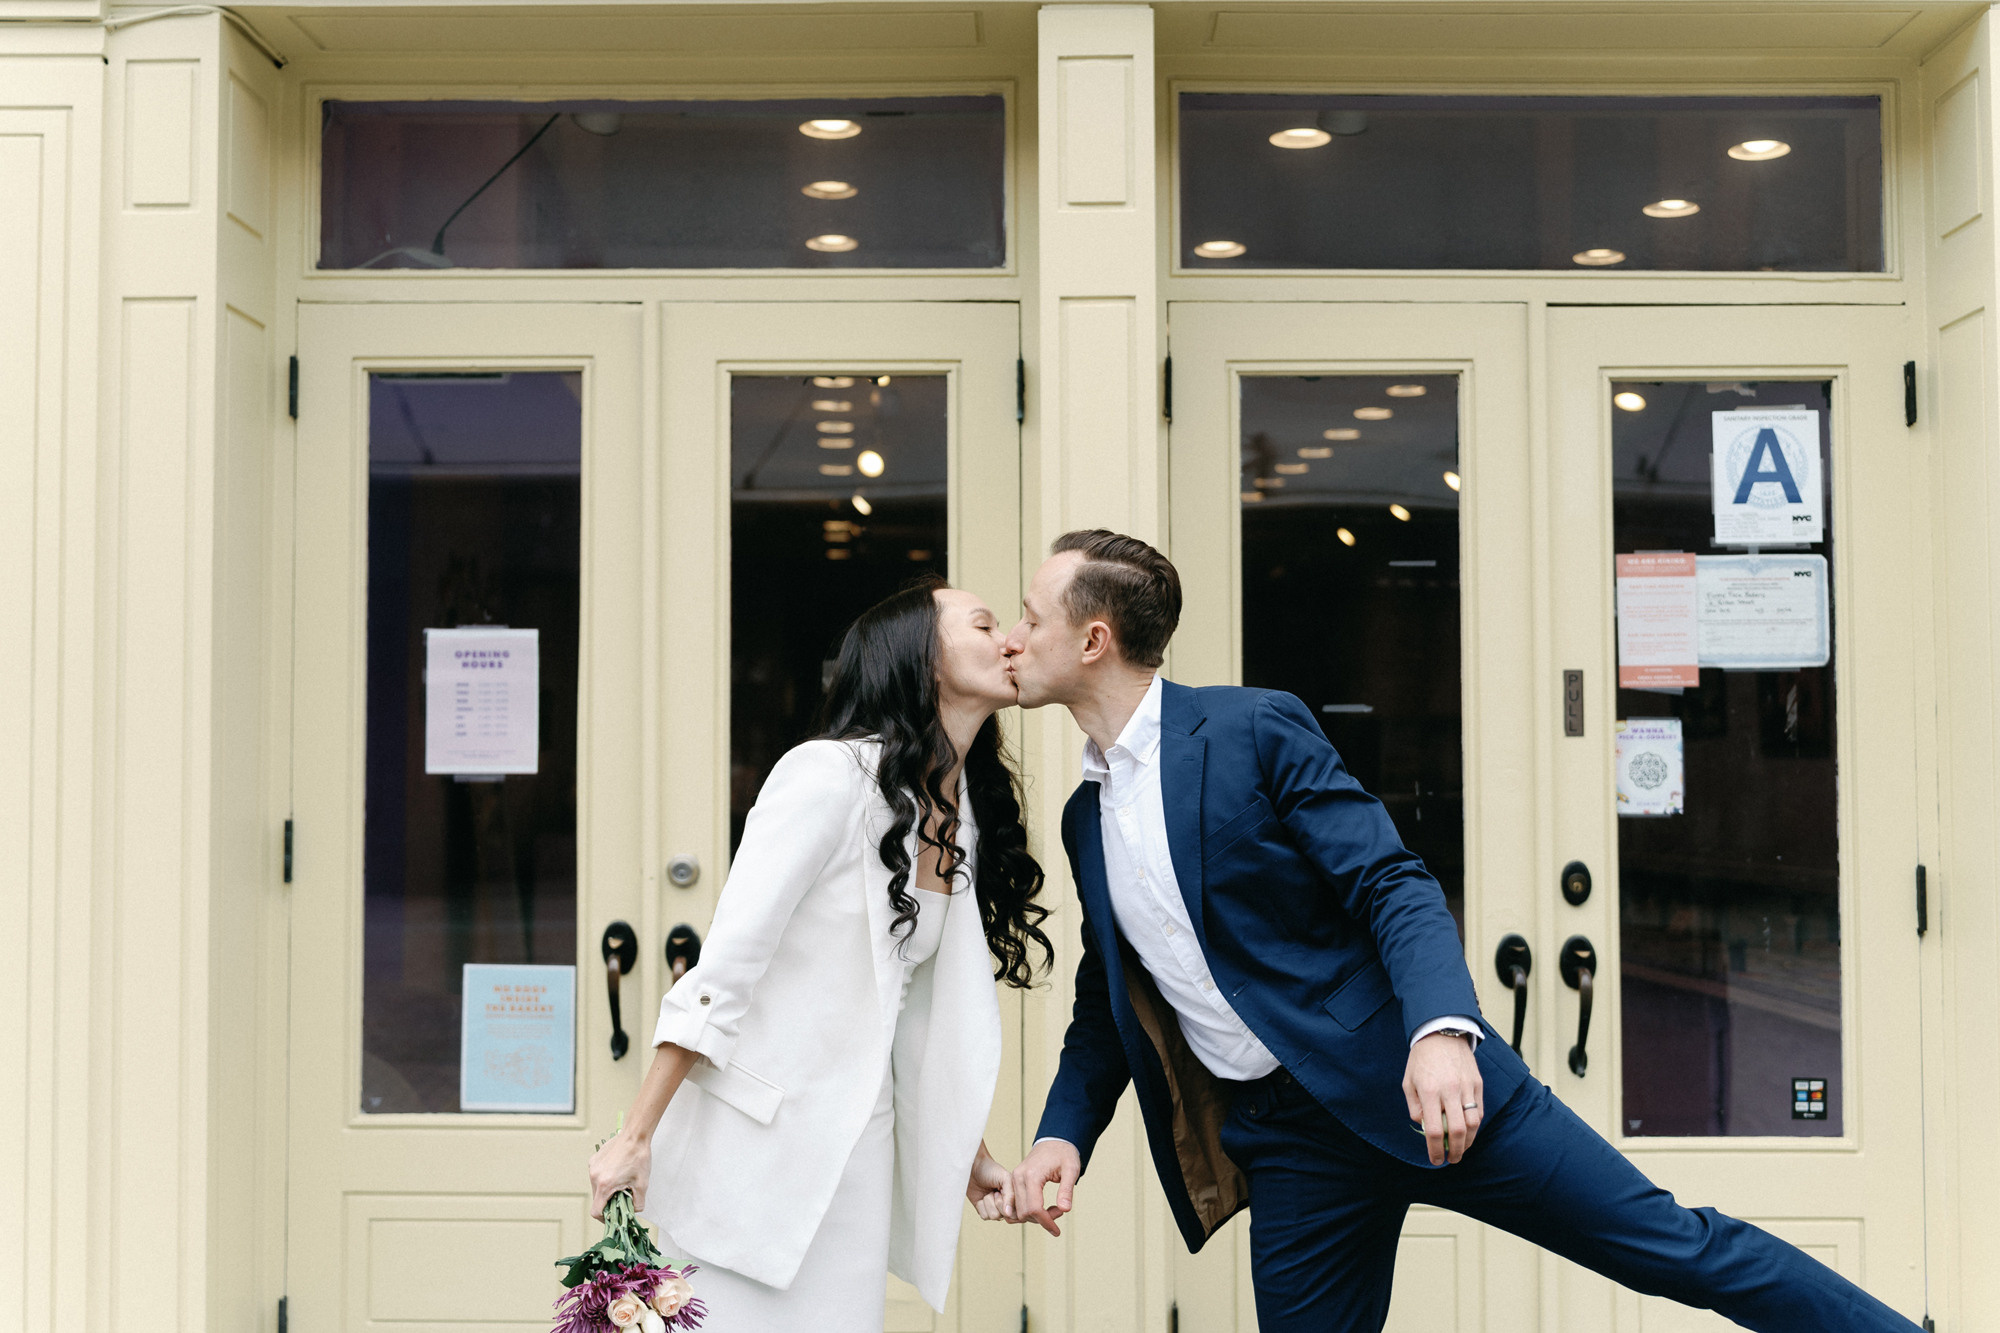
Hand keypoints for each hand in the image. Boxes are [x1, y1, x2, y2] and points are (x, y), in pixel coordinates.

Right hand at [588, 1130, 651, 1218]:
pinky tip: (617, 1171)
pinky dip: (604, 1178)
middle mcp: (595, 1177)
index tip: (613, 1217)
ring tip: (621, 1182)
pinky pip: (596, 1175)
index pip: (596, 1211)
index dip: (604, 1218)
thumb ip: (638, 1204)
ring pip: (596, 1187)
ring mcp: (593, 1167)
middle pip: (597, 1199)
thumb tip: (633, 1211)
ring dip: (606, 1190)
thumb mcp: (643, 1185)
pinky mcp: (593, 1160)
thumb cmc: (639, 1158)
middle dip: (608, 1202)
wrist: (635, 1135)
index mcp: (605, 1185)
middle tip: (622, 1198)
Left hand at [966, 1144, 1014, 1221]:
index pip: (1018, 1213)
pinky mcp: (983, 1211)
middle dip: (998, 1202)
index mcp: (1016, 1197)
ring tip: (989, 1192)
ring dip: (989, 1202)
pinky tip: (982, 1197)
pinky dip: (981, 1205)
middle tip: (996, 1191)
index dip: (1010, 1205)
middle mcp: (1006, 1205)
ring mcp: (995, 1209)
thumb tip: (1008, 1214)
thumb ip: (1011, 1195)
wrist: (972, 1167)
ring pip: (994, 1216)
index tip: (1004, 1192)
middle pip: (1006, 1216)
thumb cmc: (990, 1169)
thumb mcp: (1005, 1178)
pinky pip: (984, 1216)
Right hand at [1009, 1140, 1080, 1236]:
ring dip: (1036, 1216)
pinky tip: (1044, 1207)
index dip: (1046, 1222)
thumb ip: (1067, 1190)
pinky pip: (1018, 1203)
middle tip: (1060, 1212)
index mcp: (1031, 1175)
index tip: (1057, 1231)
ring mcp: (1015, 1179)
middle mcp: (1018, 1177)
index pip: (1034, 1208)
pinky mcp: (1015, 1181)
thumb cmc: (1064, 1153)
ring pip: (1019, 1210)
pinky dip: (1030, 1211)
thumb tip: (1065, 1209)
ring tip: (1055, 1209)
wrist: (1054, 1140)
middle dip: (1043, 1219)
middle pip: (1024, 1212)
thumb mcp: (1071, 1169)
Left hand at [1403, 1030, 1483, 1165]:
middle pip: (1458, 1131)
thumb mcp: (1408, 1082)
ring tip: (1462, 1148)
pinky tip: (1469, 1131)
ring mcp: (1466, 1087)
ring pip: (1474, 1123)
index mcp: (1429, 1092)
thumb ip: (1414, 1107)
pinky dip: (1475, 1125)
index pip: (1434, 1130)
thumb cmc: (1421, 1059)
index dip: (1436, 1150)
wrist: (1441, 1033)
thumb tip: (1424, 1128)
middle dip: (1456, 1151)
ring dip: (1469, 1141)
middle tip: (1453, 1160)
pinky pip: (1480, 1110)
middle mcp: (1449, 1091)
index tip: (1436, 1160)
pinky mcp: (1477, 1083)